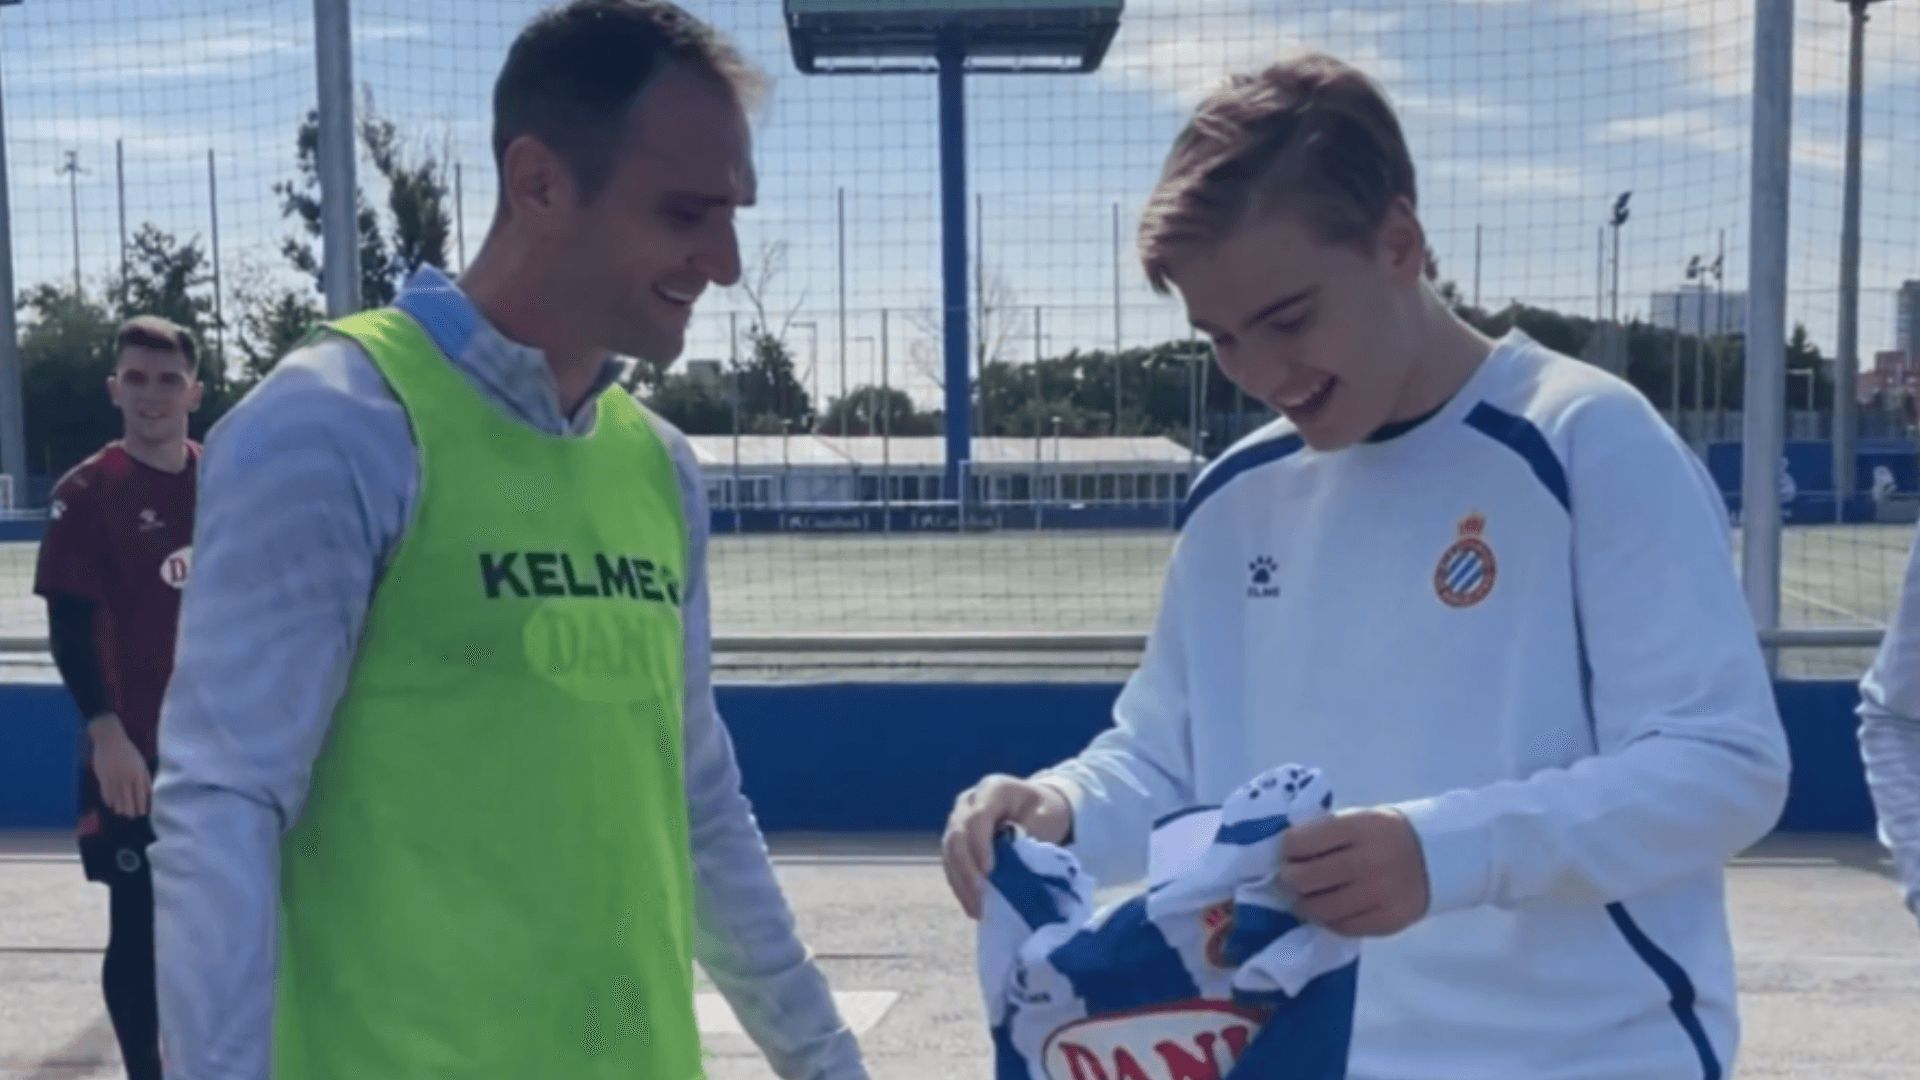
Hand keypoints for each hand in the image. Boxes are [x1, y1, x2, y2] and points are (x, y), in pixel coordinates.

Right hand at [88, 715, 152, 817]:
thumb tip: (149, 794)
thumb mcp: (141, 764)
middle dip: (130, 810)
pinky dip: (108, 800)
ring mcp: (114, 779)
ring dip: (119, 808)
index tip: (142, 813)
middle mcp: (127, 779)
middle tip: (131, 817)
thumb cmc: (128, 752)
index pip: (141, 796)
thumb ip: (145, 779)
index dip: (141, 806)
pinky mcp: (103, 778)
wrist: (110, 741)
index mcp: (138, 775)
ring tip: (121, 813)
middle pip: (128, 800)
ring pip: (117, 799)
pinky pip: (106, 793)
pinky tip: (111, 805)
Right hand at [942, 775, 1073, 920]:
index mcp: (993, 789)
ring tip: (977, 909)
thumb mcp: (1046, 817)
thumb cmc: (1046, 812)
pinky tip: (973, 906)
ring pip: (949, 852)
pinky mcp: (956, 840)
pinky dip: (961, 886)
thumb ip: (1027, 834)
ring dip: (961, 882)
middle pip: (957, 835)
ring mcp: (958, 820)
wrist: (1039, 807)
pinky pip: (951, 864)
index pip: (978, 817)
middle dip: (967, 868)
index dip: (980, 845)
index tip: (989, 872)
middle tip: (981, 896)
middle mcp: (968, 802)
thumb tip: (1008, 859)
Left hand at [1279, 808, 1430, 936]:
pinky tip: (1328, 910)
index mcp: (1358, 828)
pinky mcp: (1386, 921)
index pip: (1302, 842)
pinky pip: (1342, 927)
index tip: (1287, 852)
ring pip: (1320, 909)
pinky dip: (1328, 920)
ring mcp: (1378, 895)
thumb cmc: (1386, 834)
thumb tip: (1286, 852)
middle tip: (1289, 877)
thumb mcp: (1358, 818)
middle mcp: (1367, 861)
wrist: (1439, 857)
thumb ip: (1325, 833)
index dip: (1287, 849)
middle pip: (1306, 878)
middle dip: (1290, 878)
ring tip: (1304, 897)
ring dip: (1304, 904)